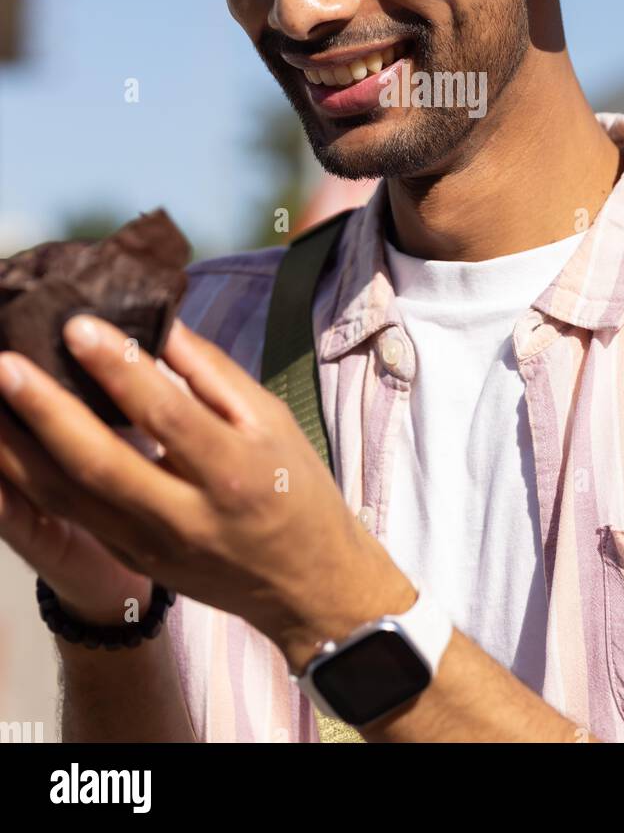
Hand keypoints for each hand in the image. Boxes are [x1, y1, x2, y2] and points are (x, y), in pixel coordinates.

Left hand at [0, 316, 400, 663]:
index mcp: (232, 470)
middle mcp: (186, 515)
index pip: (165, 413)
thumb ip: (212, 374)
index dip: (118, 368)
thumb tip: (159, 322)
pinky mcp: (131, 559)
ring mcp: (152, 546)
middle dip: (45, 412)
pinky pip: (71, 515)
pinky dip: (33, 479)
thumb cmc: (295, 489)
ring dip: (18, 451)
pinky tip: (11, 444)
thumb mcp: (271, 421)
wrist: (307, 586)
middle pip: (100, 464)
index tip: (76, 325)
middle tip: (4, 365)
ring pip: (68, 498)